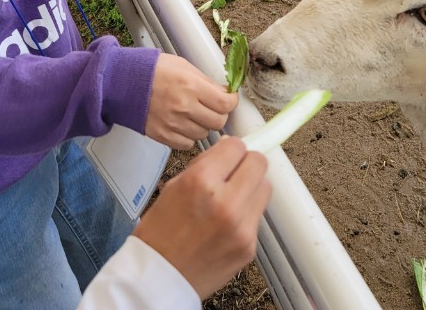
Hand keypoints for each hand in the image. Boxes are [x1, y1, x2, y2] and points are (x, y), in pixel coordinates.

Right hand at [133, 137, 270, 299]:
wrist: (159, 278)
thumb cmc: (160, 235)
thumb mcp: (174, 186)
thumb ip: (205, 165)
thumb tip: (229, 150)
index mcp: (200, 181)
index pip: (237, 147)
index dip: (231, 150)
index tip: (229, 154)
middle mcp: (225, 202)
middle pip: (259, 163)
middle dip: (246, 164)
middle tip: (234, 172)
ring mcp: (241, 226)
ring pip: (265, 188)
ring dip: (251, 187)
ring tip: (231, 197)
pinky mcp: (250, 246)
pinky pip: (258, 216)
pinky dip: (247, 213)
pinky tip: (228, 221)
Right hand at [145, 53, 237, 148]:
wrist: (122, 83)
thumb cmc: (150, 70)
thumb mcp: (182, 66)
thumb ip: (205, 81)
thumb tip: (224, 93)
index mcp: (191, 86)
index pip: (225, 104)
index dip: (231, 101)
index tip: (228, 99)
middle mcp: (184, 107)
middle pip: (218, 122)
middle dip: (218, 114)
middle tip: (212, 107)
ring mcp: (173, 124)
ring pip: (204, 134)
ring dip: (203, 126)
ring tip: (193, 114)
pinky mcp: (163, 136)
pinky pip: (187, 144)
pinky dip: (188, 137)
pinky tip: (182, 125)